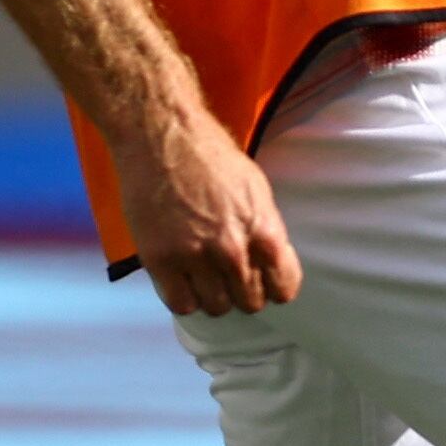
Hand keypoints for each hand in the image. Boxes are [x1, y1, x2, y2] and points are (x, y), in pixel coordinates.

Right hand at [112, 104, 302, 314]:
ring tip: (205, 277)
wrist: (163, 138)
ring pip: (217, 307)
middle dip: (243, 292)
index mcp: (264, 230)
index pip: (284, 287)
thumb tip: (272, 263)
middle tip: (230, 277)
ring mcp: (195, 257)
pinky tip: (183, 281)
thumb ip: (266, 229)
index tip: (265, 283)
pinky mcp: (160, 260)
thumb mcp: (257, 190)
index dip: (275, 287)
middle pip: (250, 302)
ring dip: (213, 296)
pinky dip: (184, 298)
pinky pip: (181, 304)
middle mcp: (233, 249)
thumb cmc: (211, 157)